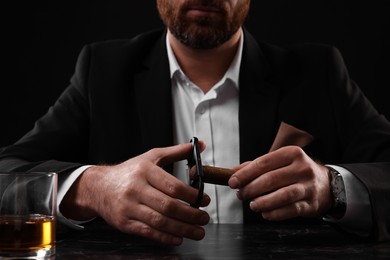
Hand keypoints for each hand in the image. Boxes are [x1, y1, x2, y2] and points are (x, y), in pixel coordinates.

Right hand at [61, 142, 209, 244]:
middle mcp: (135, 188)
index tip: (204, 200)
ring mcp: (128, 207)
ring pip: (160, 221)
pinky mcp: (124, 223)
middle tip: (205, 218)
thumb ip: (176, 152)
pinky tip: (178, 238)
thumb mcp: (151, 157)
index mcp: (145, 171)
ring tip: (198, 231)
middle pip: (168, 206)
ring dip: (183, 229)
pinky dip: (165, 237)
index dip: (192, 196)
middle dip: (191, 215)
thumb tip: (200, 145)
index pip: (173, 186)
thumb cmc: (129, 172)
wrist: (98, 187)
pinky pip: (148, 232)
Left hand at [228, 146, 332, 220]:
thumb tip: (233, 172)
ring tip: (252, 205)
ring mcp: (308, 186)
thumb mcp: (279, 163)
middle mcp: (302, 168)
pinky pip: (290, 210)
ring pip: (282, 195)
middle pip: (270, 179)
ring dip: (262, 202)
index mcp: (291, 153)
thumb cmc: (295, 172)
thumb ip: (256, 166)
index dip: (245, 174)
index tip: (232, 182)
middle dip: (251, 188)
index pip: (263, 163)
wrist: (326, 185)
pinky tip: (265, 213)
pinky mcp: (311, 204)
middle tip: (240, 194)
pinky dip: (275, 213)